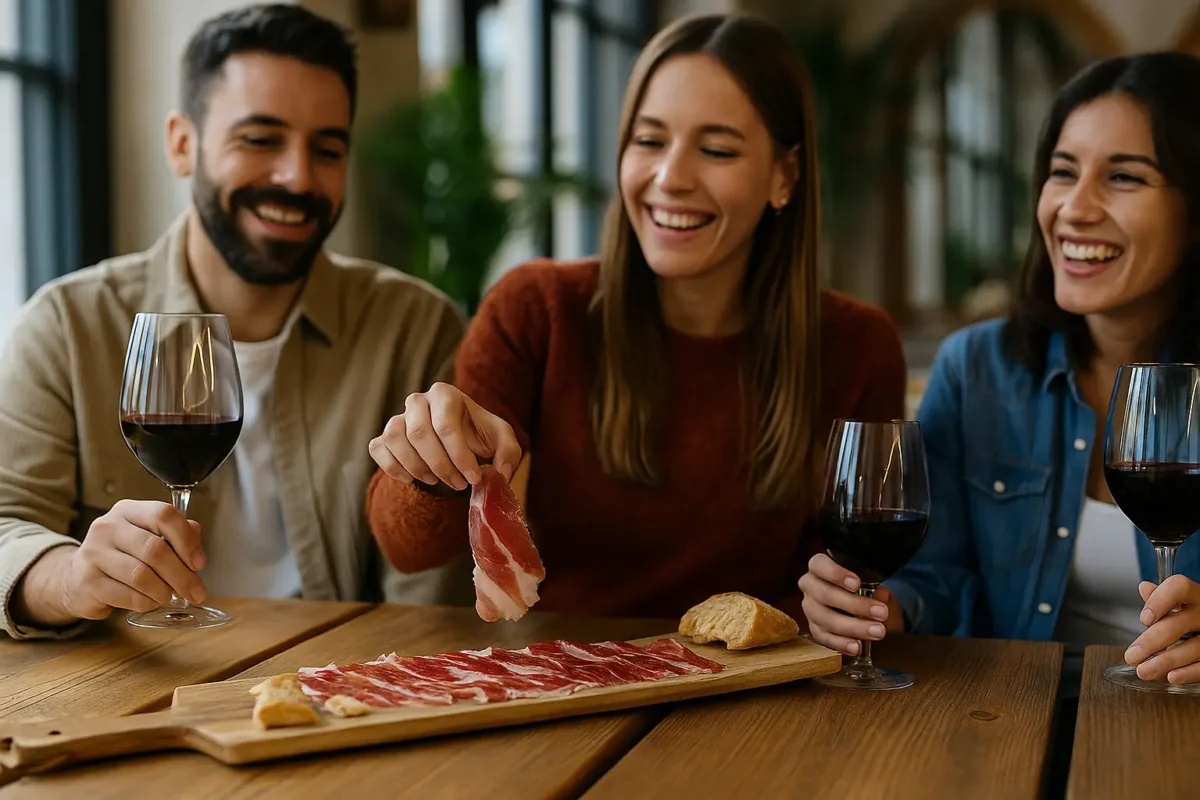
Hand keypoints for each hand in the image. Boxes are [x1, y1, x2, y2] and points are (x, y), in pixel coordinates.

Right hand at [15, 500, 207, 626]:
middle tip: (196, 592)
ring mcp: (93, 553)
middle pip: (154, 549)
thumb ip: (178, 536)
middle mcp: (108, 527)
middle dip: (182, 575)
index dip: (186, 540)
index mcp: (129, 510)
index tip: (199, 563)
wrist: (77, 577)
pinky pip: (128, 596)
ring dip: (164, 591)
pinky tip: (149, 601)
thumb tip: (197, 553)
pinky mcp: (87, 582)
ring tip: (169, 596)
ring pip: (142, 575)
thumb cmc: (124, 555)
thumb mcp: (149, 536)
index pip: (163, 515)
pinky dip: (146, 603)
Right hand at [369, 382, 521, 490]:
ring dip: (416, 467)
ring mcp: (398, 417)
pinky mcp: (384, 436)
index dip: (459, 456)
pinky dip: (393, 468)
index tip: (473, 478)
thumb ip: (509, 453)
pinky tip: (412, 479)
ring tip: (436, 480)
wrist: (456, 442)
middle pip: (419, 433)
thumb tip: (500, 474)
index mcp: (446, 394)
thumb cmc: (478, 436)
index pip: (446, 425)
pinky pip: (378, 449)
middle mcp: (417, 401)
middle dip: (441, 465)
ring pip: (395, 440)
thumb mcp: (502, 440)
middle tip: (458, 484)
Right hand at [798, 553, 904, 655]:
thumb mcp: (873, 585)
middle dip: (855, 605)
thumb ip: (876, 589)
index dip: (835, 574)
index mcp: (819, 567)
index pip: (819, 565)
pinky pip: (824, 638)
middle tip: (881, 612)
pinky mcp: (814, 629)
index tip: (857, 584)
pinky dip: (841, 643)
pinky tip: (857, 646)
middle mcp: (810, 586)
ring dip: (853, 627)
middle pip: (824, 594)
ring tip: (877, 632)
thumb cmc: (863, 589)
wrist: (860, 607)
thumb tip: (881, 596)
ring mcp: (810, 609)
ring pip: (825, 619)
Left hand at [1124, 575, 1199, 684]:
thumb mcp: (1182, 602)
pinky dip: (1189, 673)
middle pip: (1179, 624)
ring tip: (1144, 671)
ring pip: (1193, 647)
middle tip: (1131, 656)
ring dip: (1165, 662)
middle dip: (1152, 641)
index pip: (1179, 587)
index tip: (1143, 620)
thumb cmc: (1194, 615)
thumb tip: (1144, 588)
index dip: (1160, 601)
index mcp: (1196, 595)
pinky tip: (1171, 677)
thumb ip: (1161, 598)